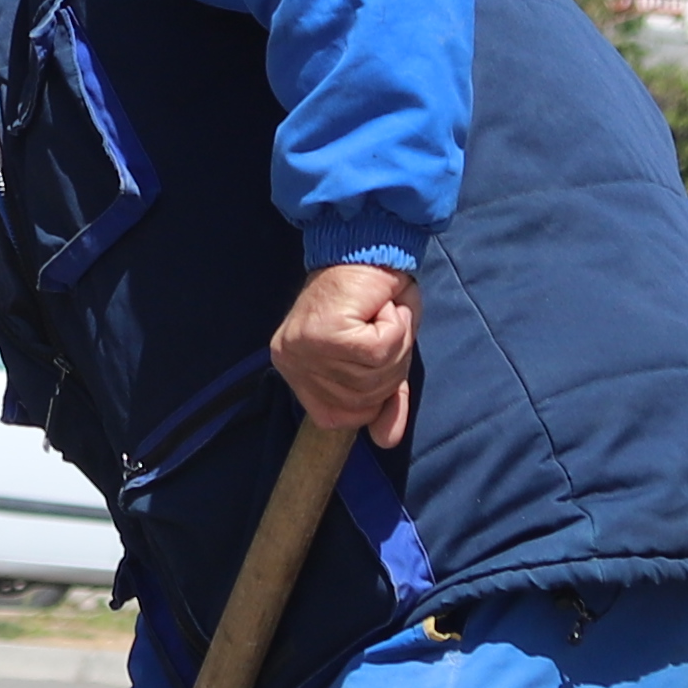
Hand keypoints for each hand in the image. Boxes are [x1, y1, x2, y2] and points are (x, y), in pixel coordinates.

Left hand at [271, 260, 415, 443]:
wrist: (370, 247)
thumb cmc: (376, 300)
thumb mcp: (384, 357)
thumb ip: (385, 400)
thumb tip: (385, 440)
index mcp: (295, 370)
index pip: (337, 419)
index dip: (371, 398)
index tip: (376, 358)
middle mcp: (291, 362)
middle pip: (362, 401)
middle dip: (389, 367)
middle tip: (383, 327)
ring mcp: (305, 349)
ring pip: (374, 377)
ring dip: (394, 344)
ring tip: (381, 315)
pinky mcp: (327, 333)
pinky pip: (380, 352)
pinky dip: (395, 328)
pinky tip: (381, 307)